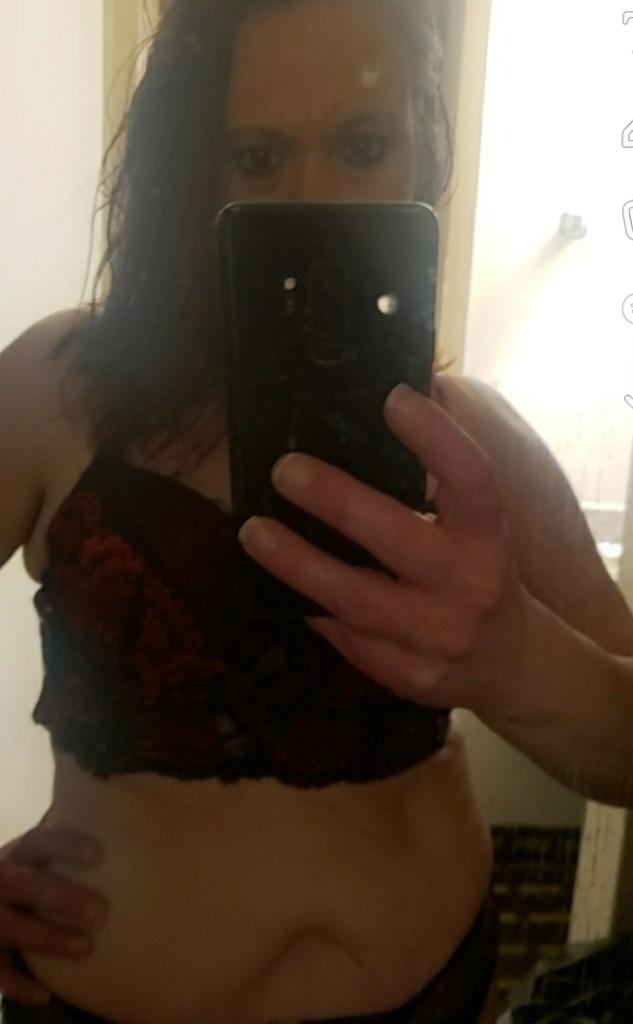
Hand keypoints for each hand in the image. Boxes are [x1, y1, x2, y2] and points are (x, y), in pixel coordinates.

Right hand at [0, 821, 107, 1006]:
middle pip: (28, 885)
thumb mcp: (33, 856)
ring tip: (86, 948)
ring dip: (49, 938)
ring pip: (14, 927)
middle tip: (101, 912)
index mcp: (18, 854)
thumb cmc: (23, 874)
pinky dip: (18, 985)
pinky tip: (44, 994)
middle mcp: (1, 881)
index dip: (67, 846)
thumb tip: (111, 813)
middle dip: (63, 898)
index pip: (41, 841)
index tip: (98, 855)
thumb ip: (60, 843)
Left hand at [238, 383, 529, 718]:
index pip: (471, 479)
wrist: (511, 664)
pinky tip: (278, 584)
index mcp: (489, 537)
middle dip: (336, 500)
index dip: (436, 437)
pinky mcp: (408, 675)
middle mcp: (470, 586)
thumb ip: (444, 477)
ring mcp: (438, 637)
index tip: (392, 398)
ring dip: (297, 562)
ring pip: (355, 598)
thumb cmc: (482, 573)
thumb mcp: (480, 526)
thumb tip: (403, 395)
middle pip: (398, 537)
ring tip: (252, 531)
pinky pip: (346, 637)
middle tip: (285, 470)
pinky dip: (310, 607)